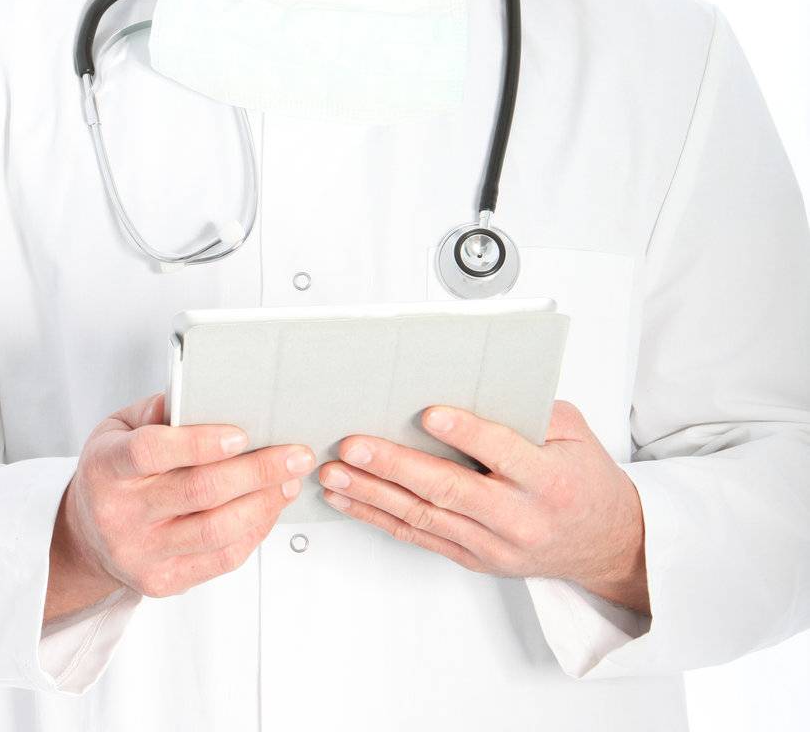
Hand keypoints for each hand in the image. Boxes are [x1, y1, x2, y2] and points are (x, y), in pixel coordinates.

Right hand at [57, 391, 315, 603]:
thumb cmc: (112, 473)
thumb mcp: (118, 428)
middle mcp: (120, 514)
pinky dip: (254, 531)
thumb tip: (203, 396)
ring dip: (263, 503)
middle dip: (256, 470)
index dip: (198, 442)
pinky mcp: (164, 581)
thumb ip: (156, 410)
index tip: (240, 434)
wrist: (87, 538)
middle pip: (198, 492)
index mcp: (106, 467)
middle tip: (295, 453)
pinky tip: (269, 507)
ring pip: (216, 531)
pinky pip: (221, 559)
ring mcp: (142, 553)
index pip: (151, 451)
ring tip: (289, 480)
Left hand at [316, 399, 649, 614]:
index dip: (466, 433)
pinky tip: (350, 503)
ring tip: (335, 474)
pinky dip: (380, 519)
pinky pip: (420, 537)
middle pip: (449, 490)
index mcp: (549, 482)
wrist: (606, 545)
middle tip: (353, 446)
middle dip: (395, 466)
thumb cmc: (586, 480)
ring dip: (373, 495)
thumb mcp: (577, 434)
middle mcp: (518, 519)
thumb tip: (483, 382)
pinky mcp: (474, 559)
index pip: (502, 453)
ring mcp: (493, 546)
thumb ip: (535, 410)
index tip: (429, 413)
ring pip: (425, 518)